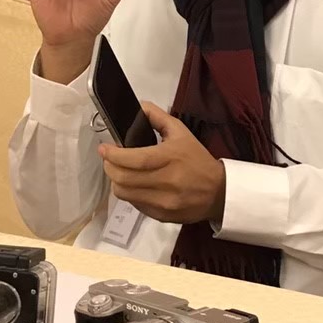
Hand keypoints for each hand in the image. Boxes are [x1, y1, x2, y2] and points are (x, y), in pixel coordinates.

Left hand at [99, 103, 225, 223]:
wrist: (218, 192)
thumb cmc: (197, 160)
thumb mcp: (181, 132)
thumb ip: (157, 117)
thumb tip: (138, 107)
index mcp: (171, 158)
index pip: (134, 159)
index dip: (114, 155)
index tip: (104, 148)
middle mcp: (166, 182)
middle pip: (123, 178)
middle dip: (109, 167)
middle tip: (109, 159)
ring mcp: (163, 202)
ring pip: (124, 193)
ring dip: (116, 181)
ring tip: (120, 172)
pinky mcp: (161, 215)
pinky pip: (134, 204)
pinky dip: (129, 193)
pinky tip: (135, 185)